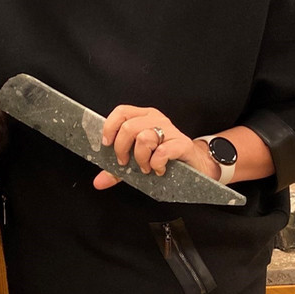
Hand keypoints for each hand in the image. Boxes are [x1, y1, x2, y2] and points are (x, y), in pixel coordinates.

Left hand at [93, 105, 217, 189]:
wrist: (195, 165)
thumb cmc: (165, 159)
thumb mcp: (137, 162)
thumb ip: (117, 171)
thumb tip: (98, 181)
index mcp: (143, 118)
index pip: (121, 111)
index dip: (110, 127)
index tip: (107, 145)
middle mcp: (156, 120)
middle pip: (129, 127)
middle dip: (122, 149)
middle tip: (126, 163)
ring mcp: (171, 130)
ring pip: (144, 138)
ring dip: (141, 158)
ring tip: (145, 167)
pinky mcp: (182, 144)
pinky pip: (162, 152)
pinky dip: (156, 164)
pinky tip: (159, 169)